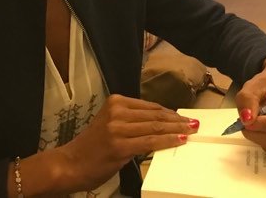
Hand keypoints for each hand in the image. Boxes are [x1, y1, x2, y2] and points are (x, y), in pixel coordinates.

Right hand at [53, 94, 198, 191]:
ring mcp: (118, 128)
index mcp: (115, 102)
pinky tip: (180, 140)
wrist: (71, 163)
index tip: (184, 117)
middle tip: (194, 124)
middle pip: (155, 116)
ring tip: (191, 131)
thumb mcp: (111, 125)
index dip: (170, 112)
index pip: (150, 106)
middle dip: (177, 120)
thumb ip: (132, 121)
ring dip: (177, 130)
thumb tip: (159, 124)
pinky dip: (168, 141)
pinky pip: (151, 142)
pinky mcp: (120, 146)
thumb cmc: (92, 147)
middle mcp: (117, 111)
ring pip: (156, 128)